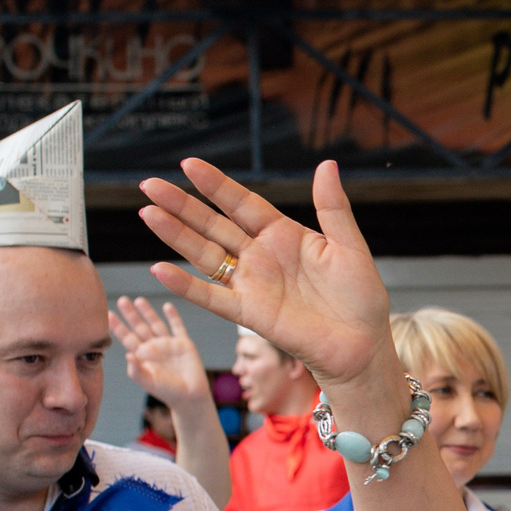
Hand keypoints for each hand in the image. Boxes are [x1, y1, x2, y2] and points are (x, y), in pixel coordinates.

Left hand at [109, 296, 216, 408]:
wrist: (189, 397)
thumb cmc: (166, 392)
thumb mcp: (148, 382)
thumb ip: (136, 370)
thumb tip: (127, 355)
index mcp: (142, 356)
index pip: (127, 338)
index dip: (118, 327)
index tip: (108, 314)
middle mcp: (153, 347)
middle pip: (139, 327)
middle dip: (130, 314)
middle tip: (122, 300)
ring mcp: (168, 344)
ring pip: (156, 324)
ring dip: (148, 312)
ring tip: (139, 300)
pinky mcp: (184, 344)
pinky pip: (177, 327)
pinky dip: (173, 316)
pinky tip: (167, 306)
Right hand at [139, 160, 397, 390]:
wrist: (363, 346)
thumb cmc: (361, 299)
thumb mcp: (349, 247)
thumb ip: (333, 207)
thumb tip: (326, 164)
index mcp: (283, 235)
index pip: (242, 203)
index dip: (216, 185)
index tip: (189, 164)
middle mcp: (261, 256)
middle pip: (213, 224)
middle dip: (182, 205)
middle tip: (149, 184)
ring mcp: (252, 284)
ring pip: (205, 255)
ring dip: (176, 236)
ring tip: (147, 213)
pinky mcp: (250, 313)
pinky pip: (212, 297)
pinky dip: (186, 285)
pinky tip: (160, 269)